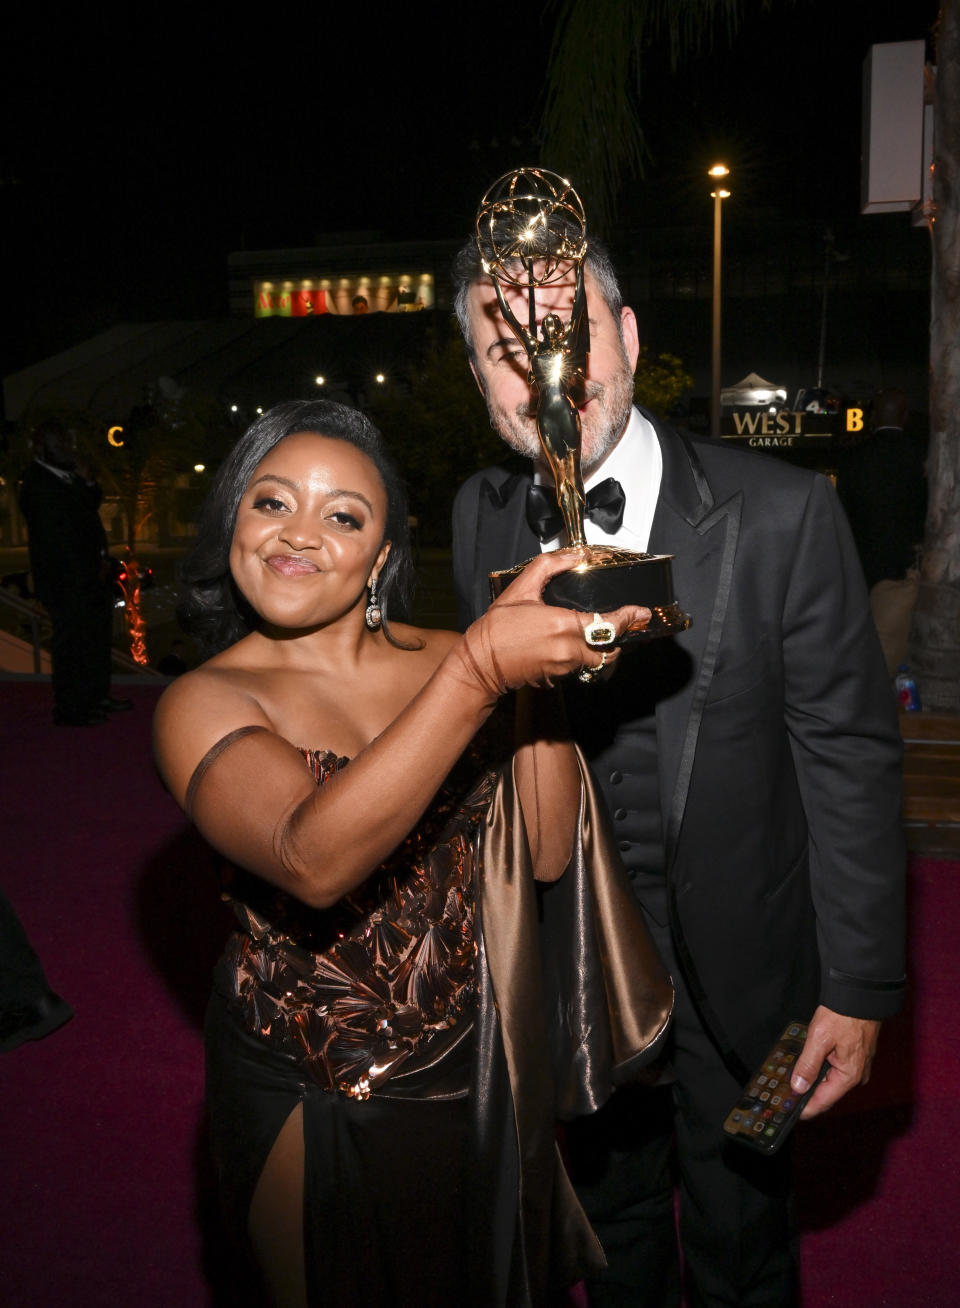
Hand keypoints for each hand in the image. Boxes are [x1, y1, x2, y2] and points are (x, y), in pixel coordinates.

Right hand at [454, 552, 650, 699]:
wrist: (480, 663)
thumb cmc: (498, 628)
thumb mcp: (522, 588)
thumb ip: (550, 567)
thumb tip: (573, 555)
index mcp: (564, 625)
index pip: (610, 625)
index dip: (630, 618)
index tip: (641, 613)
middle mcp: (569, 650)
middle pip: (609, 649)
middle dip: (617, 639)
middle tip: (621, 625)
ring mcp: (564, 667)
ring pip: (595, 660)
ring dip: (599, 648)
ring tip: (594, 634)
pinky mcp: (557, 678)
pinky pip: (579, 668)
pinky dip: (581, 657)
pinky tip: (569, 645)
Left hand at [792, 1005, 880, 1118]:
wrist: (861, 994)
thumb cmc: (844, 1014)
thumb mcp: (819, 1038)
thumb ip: (808, 1065)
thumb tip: (798, 1086)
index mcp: (849, 1075)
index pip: (823, 1101)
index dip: (805, 1108)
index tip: (790, 1113)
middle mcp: (856, 1074)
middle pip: (827, 1091)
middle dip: (807, 1093)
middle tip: (786, 1095)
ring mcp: (857, 1065)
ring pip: (830, 1079)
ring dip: (813, 1080)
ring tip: (792, 1081)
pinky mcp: (855, 1055)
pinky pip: (835, 1068)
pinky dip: (821, 1068)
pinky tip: (807, 1065)